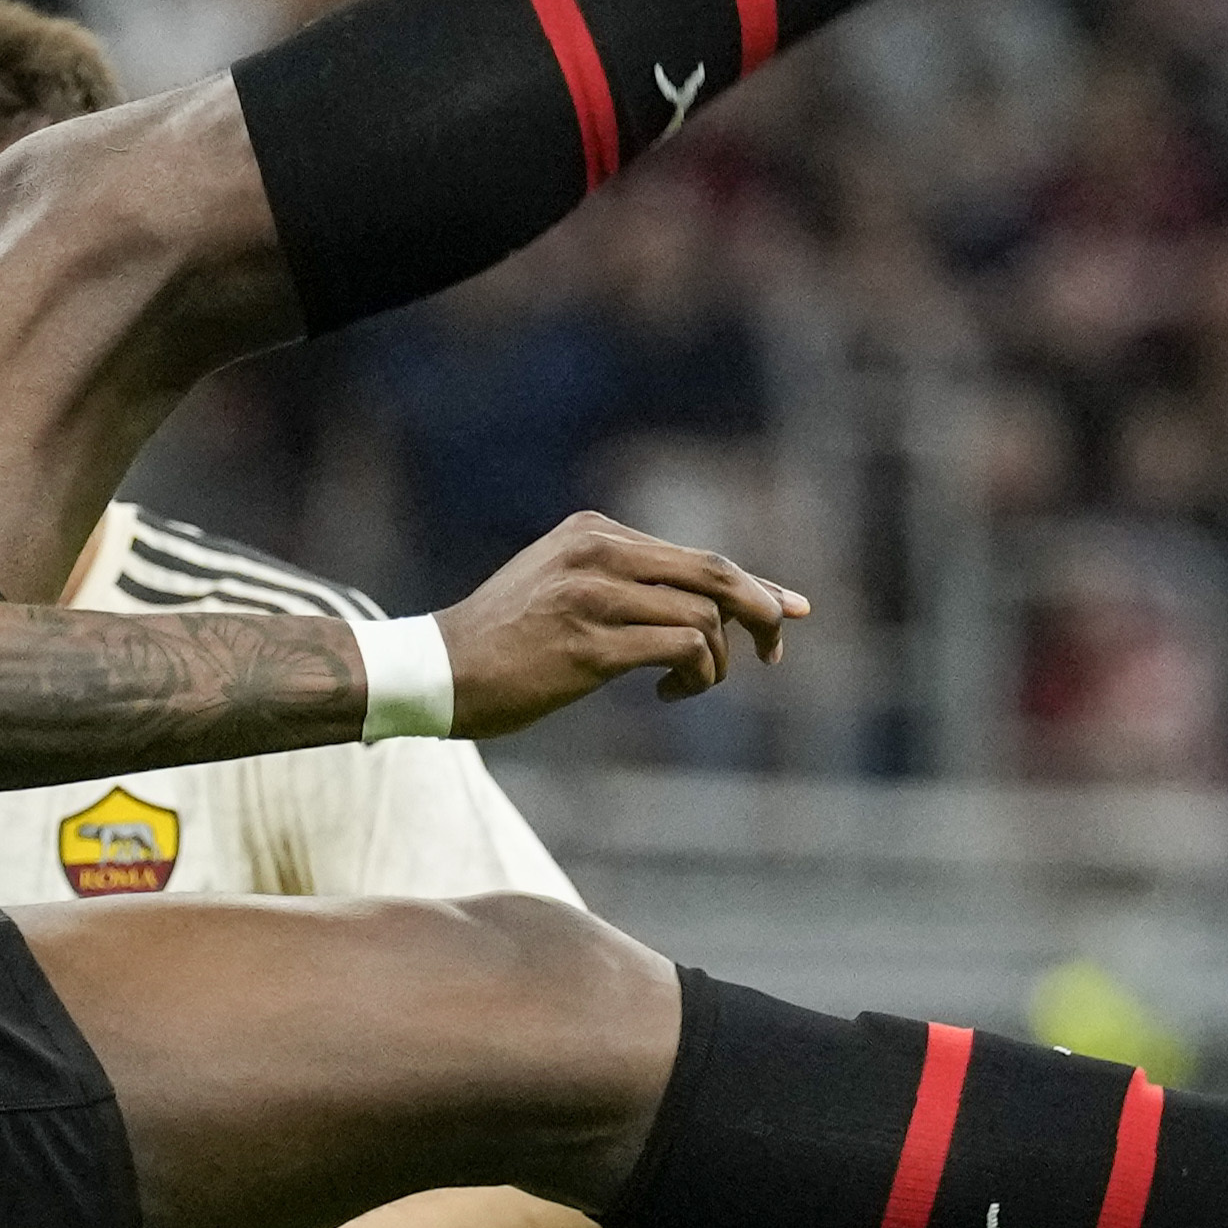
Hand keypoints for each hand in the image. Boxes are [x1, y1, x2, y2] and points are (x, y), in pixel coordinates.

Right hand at [438, 513, 804, 736]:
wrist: (435, 671)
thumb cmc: (500, 641)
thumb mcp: (560, 586)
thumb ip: (621, 581)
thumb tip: (704, 608)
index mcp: (592, 531)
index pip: (696, 554)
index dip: (754, 584)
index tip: (791, 609)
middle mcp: (598, 552)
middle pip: (716, 574)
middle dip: (761, 612)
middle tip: (775, 651)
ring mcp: (594, 596)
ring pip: (704, 616)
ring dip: (716, 661)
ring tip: (689, 686)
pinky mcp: (591, 644)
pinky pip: (682, 649)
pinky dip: (696, 675)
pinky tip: (670, 695)